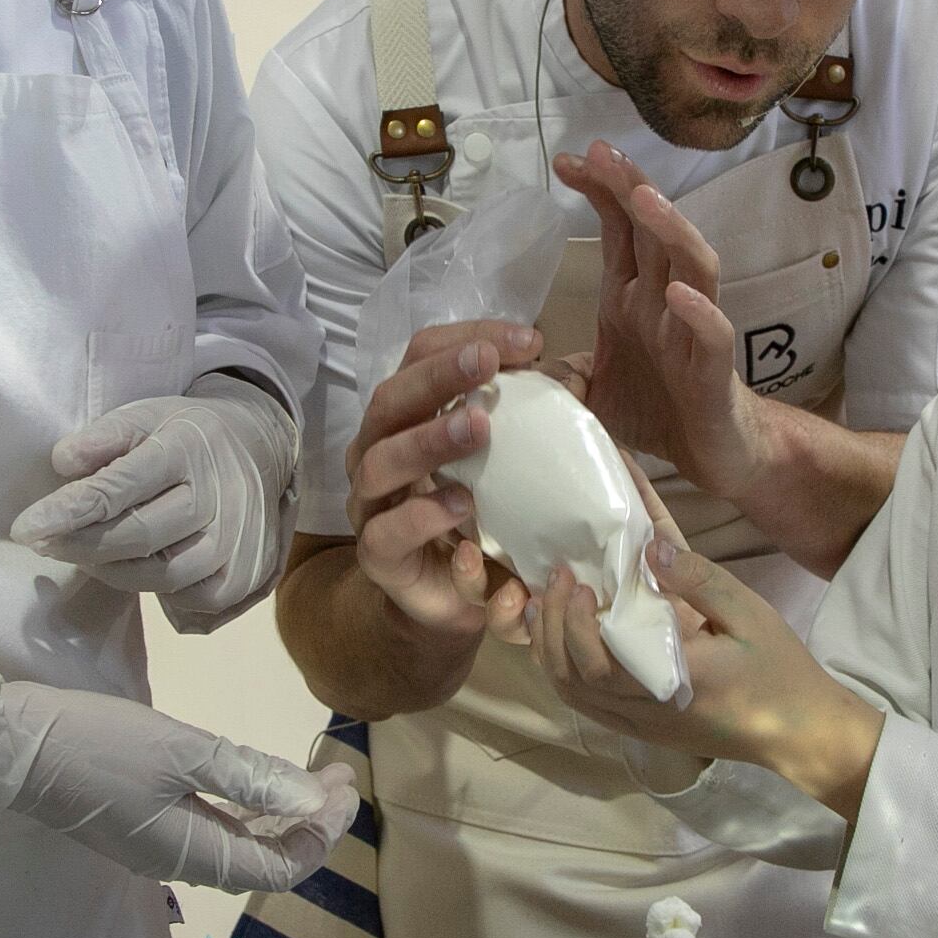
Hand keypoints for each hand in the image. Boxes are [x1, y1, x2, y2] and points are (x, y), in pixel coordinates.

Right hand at [0, 670, 357, 891]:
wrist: (15, 747)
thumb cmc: (101, 746)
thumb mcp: (183, 754)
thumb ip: (249, 779)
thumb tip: (310, 802)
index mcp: (195, 855)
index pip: (281, 866)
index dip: (321, 834)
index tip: (343, 786)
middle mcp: (182, 862)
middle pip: (265, 859)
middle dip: (308, 822)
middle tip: (336, 775)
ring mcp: (160, 845)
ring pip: (239, 843)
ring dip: (279, 813)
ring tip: (311, 775)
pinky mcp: (144, 823)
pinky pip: (212, 827)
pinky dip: (246, 808)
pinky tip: (258, 779)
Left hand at [12, 375, 294, 620]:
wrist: (261, 449)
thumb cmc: (187, 435)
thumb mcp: (145, 415)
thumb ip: (102, 436)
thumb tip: (62, 464)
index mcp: (187, 449)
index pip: (118, 488)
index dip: (66, 512)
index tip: (24, 528)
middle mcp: (219, 497)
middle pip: (138, 537)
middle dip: (80, 545)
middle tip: (42, 543)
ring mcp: (237, 542)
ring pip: (161, 576)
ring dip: (112, 570)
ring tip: (85, 553)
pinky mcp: (245, 576)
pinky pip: (189, 600)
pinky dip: (155, 589)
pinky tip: (134, 567)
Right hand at [344, 320, 540, 640]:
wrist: (457, 599)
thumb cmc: (482, 515)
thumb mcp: (506, 460)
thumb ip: (522, 418)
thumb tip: (567, 371)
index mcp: (406, 416)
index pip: (421, 356)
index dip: (467, 337)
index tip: (528, 340)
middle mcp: (376, 451)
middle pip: (391, 400)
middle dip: (439, 376)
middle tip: (488, 364)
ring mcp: (370, 505)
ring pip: (379, 462)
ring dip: (429, 439)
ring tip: (479, 427)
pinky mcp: (378, 557)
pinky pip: (387, 532)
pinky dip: (423, 515)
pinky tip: (461, 504)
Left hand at [524, 540, 884, 819]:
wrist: (799, 732)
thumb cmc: (779, 670)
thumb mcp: (749, 614)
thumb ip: (700, 581)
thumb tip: (649, 549)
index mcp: (674, 684)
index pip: (601, 666)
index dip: (575, 625)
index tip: (577, 583)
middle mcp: (648, 712)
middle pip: (574, 681)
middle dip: (551, 628)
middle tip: (552, 581)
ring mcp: (643, 727)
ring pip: (573, 697)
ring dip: (549, 651)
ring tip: (544, 605)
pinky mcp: (644, 732)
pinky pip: (588, 707)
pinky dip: (564, 673)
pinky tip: (560, 640)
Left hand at [553, 141, 769, 499]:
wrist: (712, 455)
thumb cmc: (656, 410)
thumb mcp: (586, 389)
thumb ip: (550, 368)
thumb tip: (505, 364)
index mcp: (632, 297)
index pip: (619, 228)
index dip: (600, 190)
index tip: (566, 161)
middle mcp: (664, 302)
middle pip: (653, 229)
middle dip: (629, 186)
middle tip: (602, 150)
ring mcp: (693, 332)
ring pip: (692, 265)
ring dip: (670, 229)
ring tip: (644, 199)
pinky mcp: (714, 372)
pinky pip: (714, 335)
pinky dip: (699, 312)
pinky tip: (679, 293)